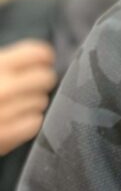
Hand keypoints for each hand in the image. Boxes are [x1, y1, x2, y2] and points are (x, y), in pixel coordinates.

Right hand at [0, 41, 55, 155]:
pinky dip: (26, 122)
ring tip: (12, 104)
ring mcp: (4, 113)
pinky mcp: (4, 137)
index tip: (41, 63)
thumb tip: (42, 57)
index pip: (40, 54)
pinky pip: (34, 123)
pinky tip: (12, 119)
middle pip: (46, 78)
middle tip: (27, 86)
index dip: (43, 58)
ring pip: (41, 102)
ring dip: (31, 102)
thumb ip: (6, 62)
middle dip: (38, 82)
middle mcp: (3, 88)